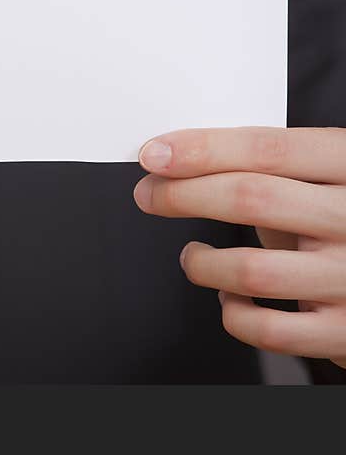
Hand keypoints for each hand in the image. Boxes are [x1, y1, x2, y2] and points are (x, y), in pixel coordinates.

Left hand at [133, 127, 345, 368]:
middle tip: (150, 195)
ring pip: (250, 269)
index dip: (202, 149)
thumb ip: (271, 169)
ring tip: (194, 256)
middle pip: (251, 198)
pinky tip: (228, 296)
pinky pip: (268, 330)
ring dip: (201, 262)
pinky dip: (232, 314)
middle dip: (182, 195)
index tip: (154, 154)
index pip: (268, 148)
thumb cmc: (345, 219)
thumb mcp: (323, 177)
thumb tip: (180, 160)